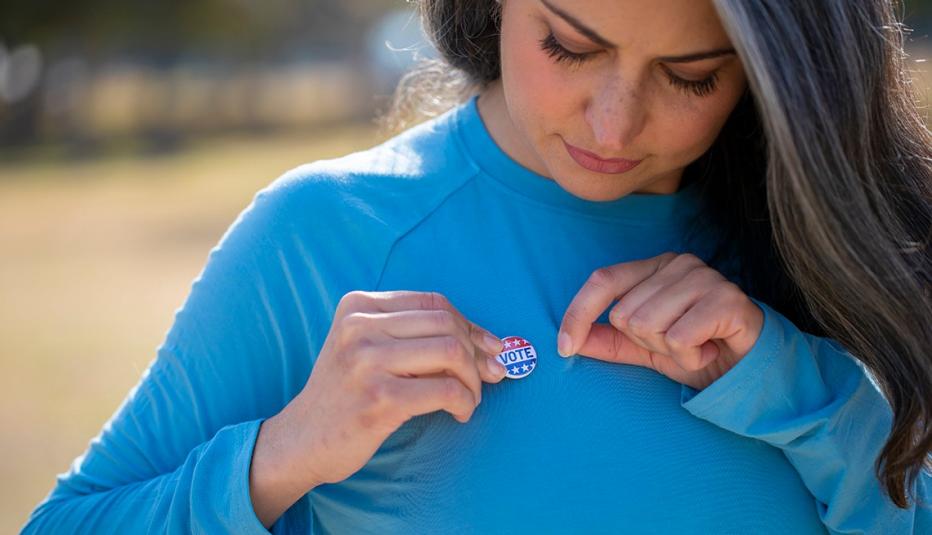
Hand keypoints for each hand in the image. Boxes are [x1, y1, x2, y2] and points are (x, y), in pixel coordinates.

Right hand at [250, 290, 506, 525]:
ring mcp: (367, 362)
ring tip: (470, 398)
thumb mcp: (367, 348)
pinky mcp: (379, 398)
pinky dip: (464, 402)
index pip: (434, 303)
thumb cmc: (346, 394)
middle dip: (477, 353)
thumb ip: (416, 337)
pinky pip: (445, 390)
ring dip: (473, 379)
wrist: (302, 439)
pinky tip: (459, 413)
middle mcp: (359, 327)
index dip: (470, 326)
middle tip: (489, 377)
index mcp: (358, 306)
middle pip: (446, 324)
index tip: (490, 349)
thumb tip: (492, 345)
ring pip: (451, 352)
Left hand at [557, 252, 763, 390]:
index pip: (603, 280)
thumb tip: (568, 341)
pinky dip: (690, 357)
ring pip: (649, 325)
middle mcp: (679, 264)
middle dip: (645, 342)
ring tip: (694, 347)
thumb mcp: (644, 348)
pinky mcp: (728, 300)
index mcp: (655, 267)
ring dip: (669, 351)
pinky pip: (679, 338)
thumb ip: (608, 341)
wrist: (750, 370)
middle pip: (625, 313)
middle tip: (676, 345)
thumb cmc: (698, 351)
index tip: (564, 347)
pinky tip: (709, 350)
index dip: (578, 313)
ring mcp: (706, 277)